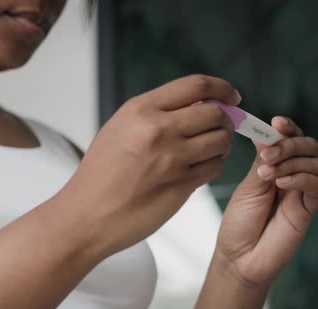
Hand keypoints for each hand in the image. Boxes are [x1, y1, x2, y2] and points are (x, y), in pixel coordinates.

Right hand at [57, 75, 238, 254]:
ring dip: (222, 143)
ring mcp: (171, 158)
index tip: (230, 96)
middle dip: (226, 119)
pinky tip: (199, 167)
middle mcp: (158, 129)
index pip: (197, 85)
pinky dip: (213, 165)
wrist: (86, 214)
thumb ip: (154, 114)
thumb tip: (197, 105)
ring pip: (221, 140)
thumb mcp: (119, 129)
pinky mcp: (180, 185)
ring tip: (208, 148)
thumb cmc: (100, 174)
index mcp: (141, 110)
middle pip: (216, 113)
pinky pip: (214, 167)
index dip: (222, 88)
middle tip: (221, 127)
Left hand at [216, 117, 317, 285]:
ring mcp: (300, 192)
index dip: (287, 128)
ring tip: (267, 174)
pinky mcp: (309, 208)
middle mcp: (290, 175)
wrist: (240, 256)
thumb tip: (266, 133)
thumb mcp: (247, 186)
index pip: (289, 138)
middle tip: (267, 155)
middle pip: (307, 146)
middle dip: (289, 143)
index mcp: (273, 166)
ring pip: (314, 162)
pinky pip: (317, 185)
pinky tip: (281, 183)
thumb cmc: (239, 222)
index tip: (276, 122)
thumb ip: (262, 161)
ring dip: (291, 161)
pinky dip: (301, 178)